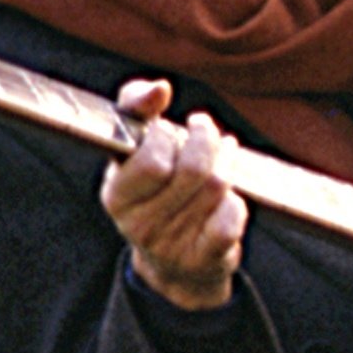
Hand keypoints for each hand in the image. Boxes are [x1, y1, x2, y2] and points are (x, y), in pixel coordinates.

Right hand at [103, 79, 246, 311]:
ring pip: (217, 189)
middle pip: (193, 170)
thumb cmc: (154, 190)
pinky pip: (231, 219)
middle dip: (207, 143)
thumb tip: (159, 88)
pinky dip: (237, 201)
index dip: (169, 137)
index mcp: (115, 194)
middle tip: (208, 132)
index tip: (172, 129)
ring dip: (227, 165)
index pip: (151, 159)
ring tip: (226, 153)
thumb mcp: (133, 150)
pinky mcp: (204, 259)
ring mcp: (172, 245)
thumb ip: (136, 108)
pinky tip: (232, 194)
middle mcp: (139, 223)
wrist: (173, 264)